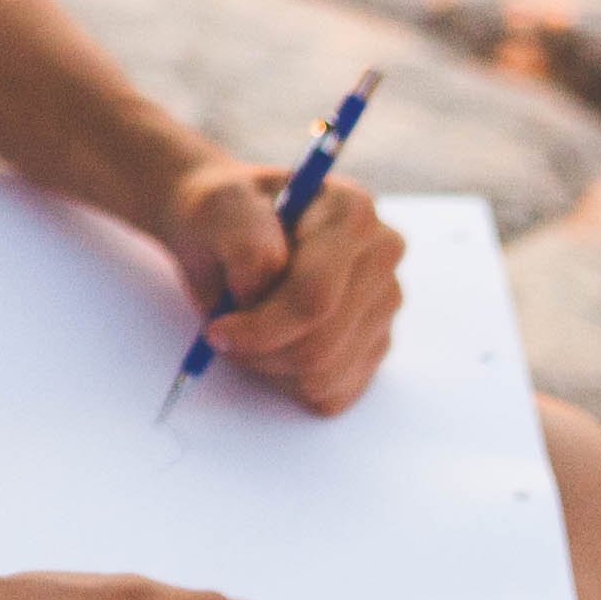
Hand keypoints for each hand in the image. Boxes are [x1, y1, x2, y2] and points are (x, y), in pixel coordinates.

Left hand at [166, 160, 398, 411]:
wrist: (229, 231)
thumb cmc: (224, 218)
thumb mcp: (216, 206)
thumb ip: (242, 233)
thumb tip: (268, 276)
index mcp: (351, 211)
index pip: (315, 297)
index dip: (260, 327)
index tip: (217, 330)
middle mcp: (381, 255)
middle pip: (321, 345)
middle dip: (260, 350)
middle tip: (222, 334)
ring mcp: (384, 302)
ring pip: (326, 375)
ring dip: (270, 365)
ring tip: (246, 329)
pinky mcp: (376, 342)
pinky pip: (332, 392)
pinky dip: (289, 382)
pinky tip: (271, 342)